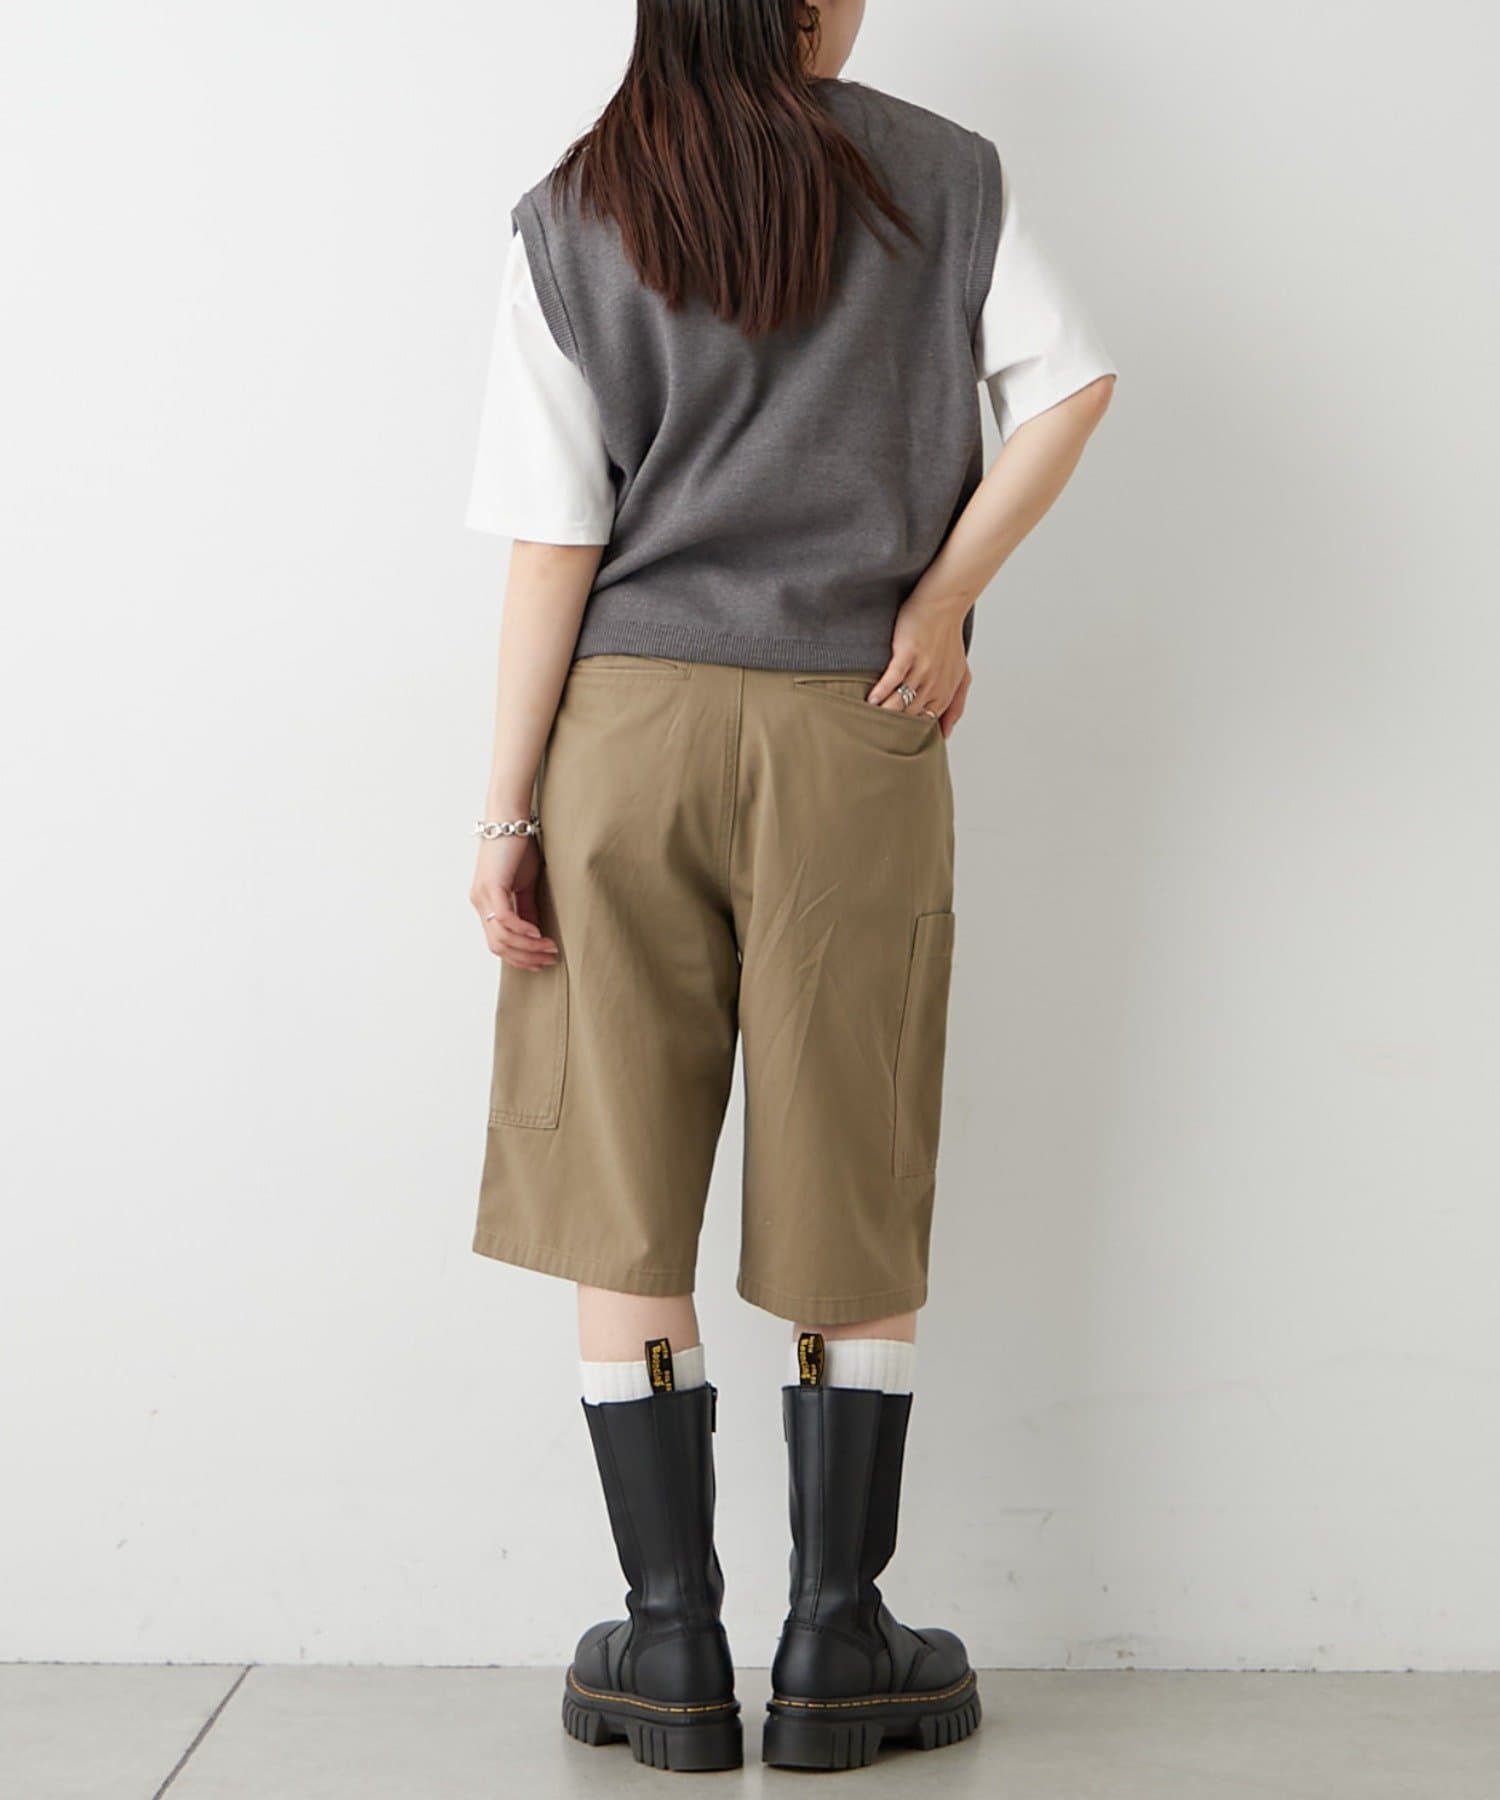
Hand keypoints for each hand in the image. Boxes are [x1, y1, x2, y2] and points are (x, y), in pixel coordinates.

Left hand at [470, 834, 557, 967]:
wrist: (510, 819)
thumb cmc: (519, 847)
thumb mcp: (525, 884)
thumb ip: (526, 909)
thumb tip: (534, 934)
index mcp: (486, 904)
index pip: (498, 942)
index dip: (519, 957)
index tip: (542, 961)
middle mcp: (480, 903)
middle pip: (498, 946)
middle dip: (525, 958)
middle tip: (549, 959)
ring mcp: (482, 896)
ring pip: (502, 938)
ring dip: (528, 948)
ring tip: (550, 948)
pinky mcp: (491, 887)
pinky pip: (506, 920)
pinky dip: (523, 931)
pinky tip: (539, 934)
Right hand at [867, 589, 972, 737]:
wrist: (943, 607)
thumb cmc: (949, 641)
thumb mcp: (961, 676)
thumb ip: (956, 705)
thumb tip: (947, 734)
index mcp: (945, 691)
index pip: (926, 722)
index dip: (910, 733)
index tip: (896, 740)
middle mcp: (935, 683)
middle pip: (910, 715)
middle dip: (894, 726)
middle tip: (875, 735)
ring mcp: (922, 668)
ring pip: (901, 700)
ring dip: (885, 713)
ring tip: (869, 721)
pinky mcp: (909, 653)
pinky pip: (893, 678)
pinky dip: (882, 690)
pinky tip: (871, 699)